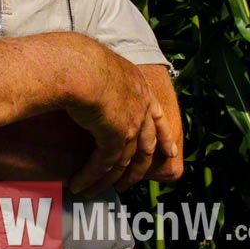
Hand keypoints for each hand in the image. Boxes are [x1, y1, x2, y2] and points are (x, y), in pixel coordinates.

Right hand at [65, 45, 177, 196]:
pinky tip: (80, 184)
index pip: (157, 116)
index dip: (164, 136)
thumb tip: (80, 75)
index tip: (171, 151)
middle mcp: (140, 107)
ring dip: (112, 179)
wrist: (79, 66)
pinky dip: (91, 177)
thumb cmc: (79, 57)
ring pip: (126, 161)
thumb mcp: (97, 62)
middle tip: (136, 180)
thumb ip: (97, 74)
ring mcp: (131, 125)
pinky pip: (104, 165)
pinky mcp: (114, 139)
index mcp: (138, 85)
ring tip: (100, 191)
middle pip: (147, 145)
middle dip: (143, 166)